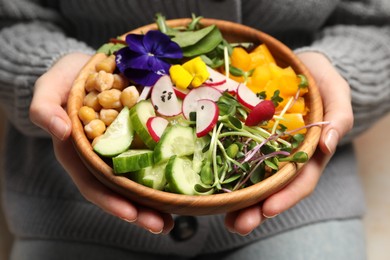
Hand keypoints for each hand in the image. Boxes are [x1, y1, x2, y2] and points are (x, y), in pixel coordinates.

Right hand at [29, 53, 173, 233]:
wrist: (90, 64)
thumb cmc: (67, 78)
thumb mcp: (49, 88)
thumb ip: (45, 108)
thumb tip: (59, 130)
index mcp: (79, 152)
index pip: (93, 183)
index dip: (111, 201)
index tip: (131, 213)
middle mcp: (103, 156)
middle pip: (121, 189)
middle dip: (140, 209)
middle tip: (163, 225)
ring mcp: (124, 147)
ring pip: (139, 178)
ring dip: (157, 199)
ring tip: (178, 214)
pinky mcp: (141, 134)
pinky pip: (154, 154)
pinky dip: (167, 168)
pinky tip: (183, 182)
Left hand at [225, 51, 353, 234]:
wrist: (296, 65)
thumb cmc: (319, 79)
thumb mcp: (335, 92)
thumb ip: (339, 116)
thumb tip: (328, 144)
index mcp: (309, 152)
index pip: (300, 180)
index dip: (285, 197)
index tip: (267, 209)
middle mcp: (285, 157)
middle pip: (273, 189)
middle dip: (256, 209)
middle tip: (237, 224)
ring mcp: (264, 149)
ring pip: (253, 180)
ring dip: (239, 202)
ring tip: (222, 217)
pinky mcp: (247, 138)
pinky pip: (237, 157)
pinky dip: (226, 174)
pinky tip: (213, 187)